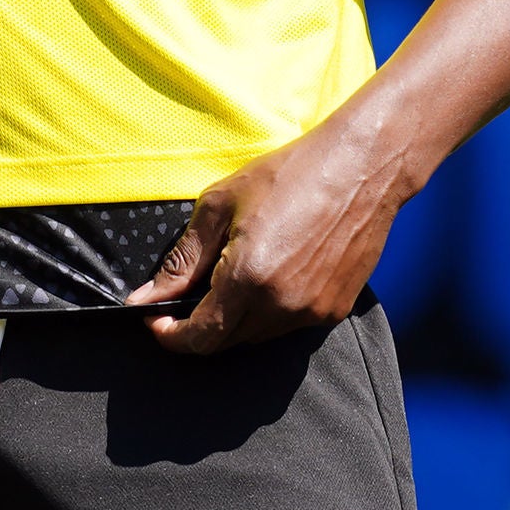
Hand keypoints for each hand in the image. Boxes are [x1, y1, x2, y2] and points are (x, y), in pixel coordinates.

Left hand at [135, 119, 413, 353]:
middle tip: (187, 295)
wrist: (364, 167)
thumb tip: (146, 297)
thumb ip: (182, 260)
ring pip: (257, 336)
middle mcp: (281, 305)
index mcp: (248, 278)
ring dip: (235, 319)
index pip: (199, 338)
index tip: (155, 320)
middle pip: (226, 342)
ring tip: (235, 276)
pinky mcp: (335, 310)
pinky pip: (289, 326)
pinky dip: (270, 312)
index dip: (170, 336)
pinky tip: (272, 275)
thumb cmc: (291, 174)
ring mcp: (312, 312)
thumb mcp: (221, 204)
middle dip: (199, 326)